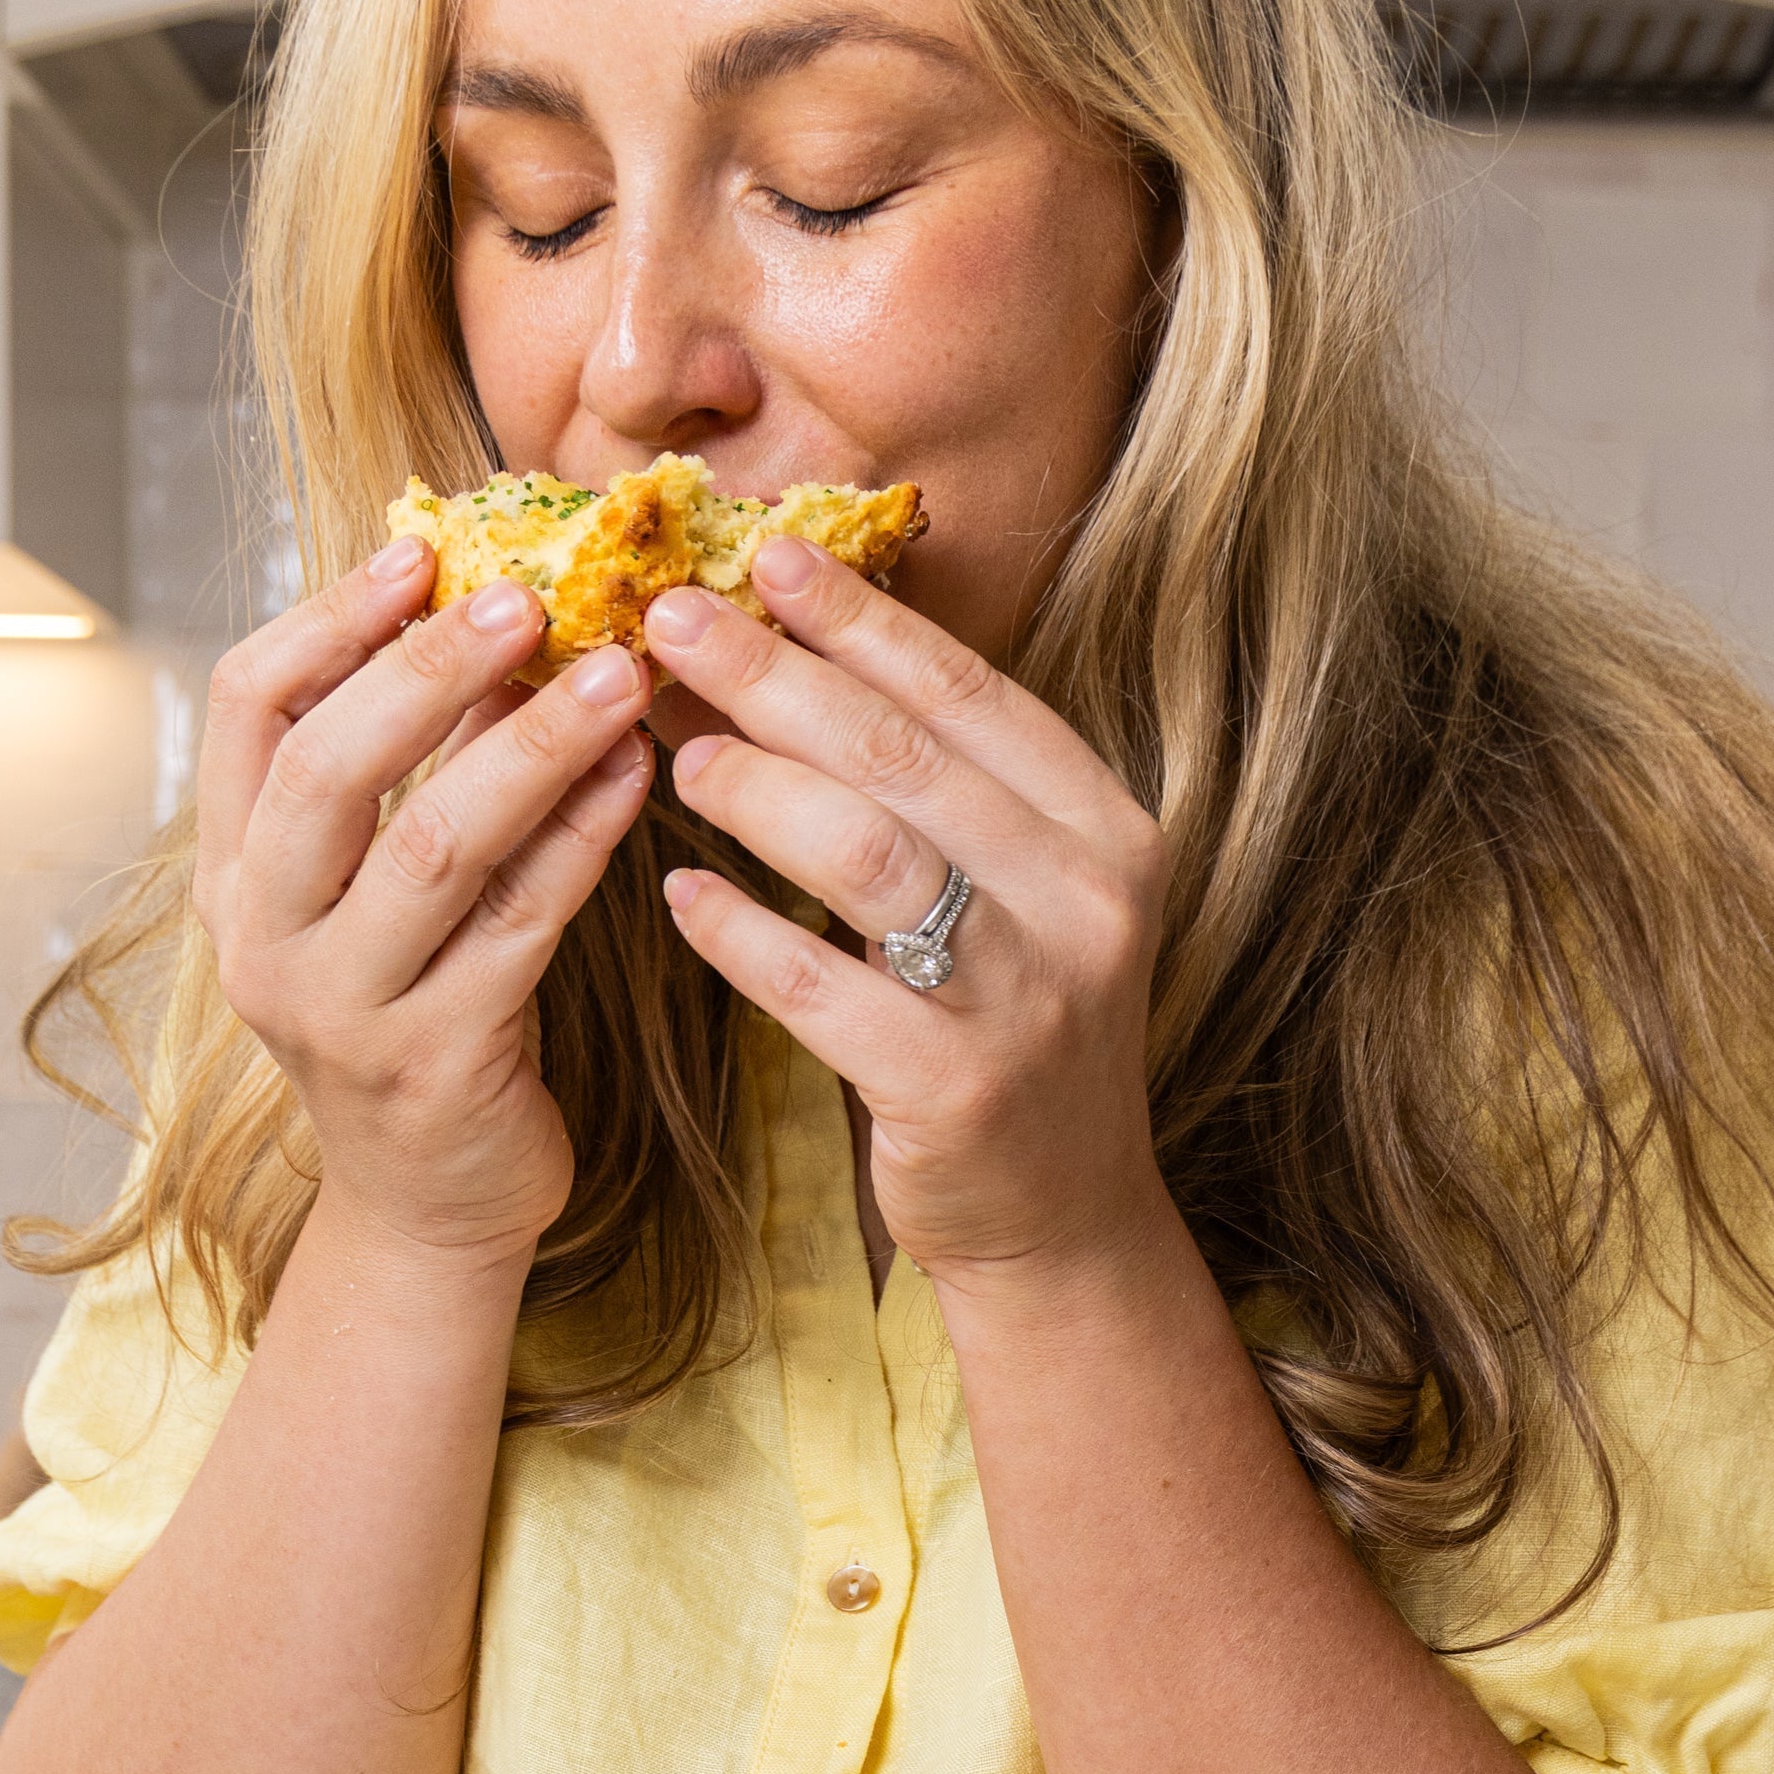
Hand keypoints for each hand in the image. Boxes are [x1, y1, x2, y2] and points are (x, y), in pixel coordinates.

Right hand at [196, 534, 653, 1272]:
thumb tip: (485, 608)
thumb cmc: (416, 1015)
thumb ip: (411, 768)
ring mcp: (342, 1010)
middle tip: (526, 593)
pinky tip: (636, 775)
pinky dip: (583, 837)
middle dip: (428, 667)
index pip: (245, 709)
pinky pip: (522, 924)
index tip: (420, 551)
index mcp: (234, 876)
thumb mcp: (377, 893)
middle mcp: (265, 942)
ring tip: (615, 669)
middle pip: (327, 769)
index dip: (329, 620)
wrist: (429, 1204)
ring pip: (434, 846)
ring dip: (530, 744)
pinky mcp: (438, 1063)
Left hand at [648, 542, 1172, 1283]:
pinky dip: (738, 934)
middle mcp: (1086, 902)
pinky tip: (678, 897)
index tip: (766, 555)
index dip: (860, 619)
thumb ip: (933, 789)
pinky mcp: (958, 1089)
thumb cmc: (1006, 1029)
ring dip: (755, 791)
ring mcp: (1028, 999)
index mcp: (1104, 829)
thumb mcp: (1013, 894)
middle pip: (905, 756)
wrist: (1059, 1218)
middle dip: (774, 676)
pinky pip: (821, 988)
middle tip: (669, 623)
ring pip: (868, 854)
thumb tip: (783, 654)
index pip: (969, 693)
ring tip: (677, 759)